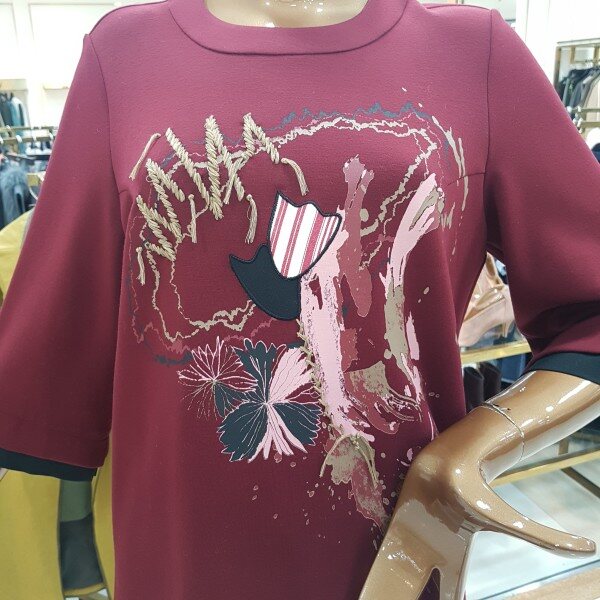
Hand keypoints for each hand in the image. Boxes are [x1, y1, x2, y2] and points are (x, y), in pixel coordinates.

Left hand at [360, 395, 594, 599]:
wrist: (452, 459)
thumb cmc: (479, 489)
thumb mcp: (506, 519)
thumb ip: (542, 539)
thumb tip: (588, 548)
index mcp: (453, 558)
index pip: (451, 597)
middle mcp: (429, 552)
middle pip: (418, 589)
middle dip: (406, 599)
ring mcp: (412, 536)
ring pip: (397, 572)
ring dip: (385, 589)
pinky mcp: (396, 520)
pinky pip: (382, 545)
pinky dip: (374, 562)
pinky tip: (359, 576)